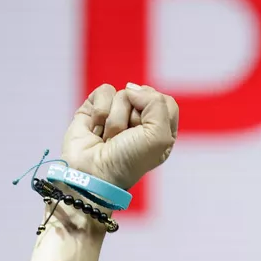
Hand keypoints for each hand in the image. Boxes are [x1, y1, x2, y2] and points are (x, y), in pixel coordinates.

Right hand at [61, 83, 178, 190]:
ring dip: (115, 119)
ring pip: (123, 94)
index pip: (166, 102)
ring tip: (110, 138)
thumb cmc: (129, 160)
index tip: (144, 130)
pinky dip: (100, 112)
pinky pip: (104, 92)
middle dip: (134, 117)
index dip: (155, 110)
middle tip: (126, 137)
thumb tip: (131, 88)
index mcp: (161, 130)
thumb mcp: (159, 137)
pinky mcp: (96, 109)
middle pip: (144, 96)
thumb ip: (157, 104)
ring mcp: (117, 113)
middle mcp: (141, 121)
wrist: (93, 172)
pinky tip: (96, 129)